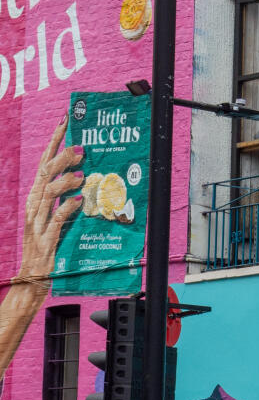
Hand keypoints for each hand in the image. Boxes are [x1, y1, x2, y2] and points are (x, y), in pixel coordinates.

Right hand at [18, 121, 84, 290]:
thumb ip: (65, 197)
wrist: (32, 277)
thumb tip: (85, 176)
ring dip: (65, 182)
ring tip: (83, 174)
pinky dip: (67, 208)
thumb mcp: (56, 215)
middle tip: (81, 148)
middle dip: (61, 158)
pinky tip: (79, 201)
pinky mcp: (45, 239)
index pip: (44, 163)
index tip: (66, 122)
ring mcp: (37, 222)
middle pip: (44, 175)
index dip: (55, 142)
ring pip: (47, 194)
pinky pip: (55, 221)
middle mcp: (34, 205)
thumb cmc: (48, 245)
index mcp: (36, 197)